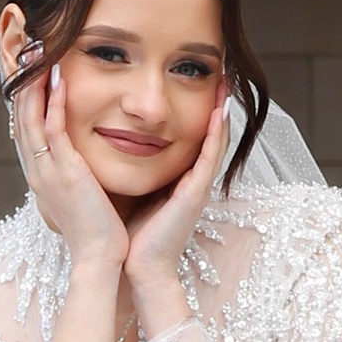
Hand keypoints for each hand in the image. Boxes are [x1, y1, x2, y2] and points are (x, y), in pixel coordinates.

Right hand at [10, 58, 126, 277]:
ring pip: (30, 117)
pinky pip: (52, 131)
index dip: (24, 93)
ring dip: (32, 82)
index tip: (28, 64)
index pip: (25, 124)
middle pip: (19, 114)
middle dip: (19, 79)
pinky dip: (52, 104)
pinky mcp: (64, 173)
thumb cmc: (98, 229)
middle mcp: (36, 169)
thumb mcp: (80, 194)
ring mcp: (46, 170)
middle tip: (21, 45)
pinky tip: (58, 79)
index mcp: (40, 173)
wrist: (100, 258)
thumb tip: (82, 157)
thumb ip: (77, 171)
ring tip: (35, 50)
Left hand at [125, 80, 225, 330]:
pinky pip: (208, 158)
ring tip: (226, 84)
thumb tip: (114, 144)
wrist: (137, 266)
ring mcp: (197, 187)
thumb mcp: (135, 191)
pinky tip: (219, 113)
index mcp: (179, 179)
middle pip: (211, 135)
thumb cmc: (132, 234)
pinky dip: (216, 135)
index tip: (200, 83)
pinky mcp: (195, 194)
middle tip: (222, 74)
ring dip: (222, 113)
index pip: (194, 137)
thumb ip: (133, 170)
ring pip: (215, 142)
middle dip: (217, 105)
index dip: (200, 111)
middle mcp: (193, 180)